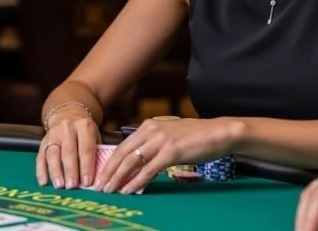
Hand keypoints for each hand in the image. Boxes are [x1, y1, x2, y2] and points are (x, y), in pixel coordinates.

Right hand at [36, 111, 100, 189]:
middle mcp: (67, 128)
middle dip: (70, 170)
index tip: (87, 182)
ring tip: (59, 185)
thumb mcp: (95, 137)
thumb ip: (96, 155)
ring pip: (53, 154)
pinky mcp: (43, 141)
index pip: (86, 148)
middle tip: (72, 186)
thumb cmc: (85, 133)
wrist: (68, 116)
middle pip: (68, 151)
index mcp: (84, 126)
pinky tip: (44, 182)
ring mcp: (53, 134)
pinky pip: (40, 156)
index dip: (86, 166)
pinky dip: (41, 170)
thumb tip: (96, 178)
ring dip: (55, 171)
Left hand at [93, 117, 242, 194]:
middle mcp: (151, 131)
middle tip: (98, 187)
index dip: (109, 162)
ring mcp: (160, 140)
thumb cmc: (195, 137)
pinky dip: (137, 181)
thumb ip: (152, 146)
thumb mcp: (168, 137)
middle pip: (122, 153)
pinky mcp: (171, 152)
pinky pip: (148, 169)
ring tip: (109, 190)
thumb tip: (137, 165)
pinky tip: (129, 190)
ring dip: (118, 178)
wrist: (218, 132)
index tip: (100, 176)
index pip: (122, 146)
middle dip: (108, 172)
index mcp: (148, 126)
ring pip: (132, 162)